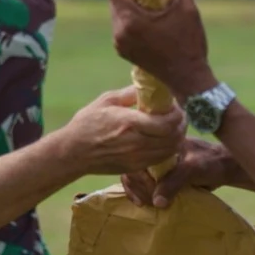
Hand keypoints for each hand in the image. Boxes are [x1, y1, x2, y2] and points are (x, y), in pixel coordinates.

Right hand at [60, 87, 185, 174]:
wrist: (73, 152)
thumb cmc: (87, 123)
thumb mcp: (107, 100)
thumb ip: (130, 93)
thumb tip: (149, 87)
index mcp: (130, 123)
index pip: (167, 123)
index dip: (178, 115)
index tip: (176, 107)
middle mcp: (136, 142)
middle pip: (173, 138)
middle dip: (181, 126)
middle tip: (179, 116)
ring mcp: (136, 158)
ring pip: (170, 150)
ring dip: (177, 138)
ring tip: (173, 128)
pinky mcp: (135, 167)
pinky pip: (161, 159)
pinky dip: (168, 149)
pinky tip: (163, 140)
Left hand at [105, 0, 215, 97]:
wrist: (188, 79)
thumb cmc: (189, 44)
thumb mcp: (188, 9)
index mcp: (130, 20)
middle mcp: (119, 32)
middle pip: (115, 0)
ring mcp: (120, 44)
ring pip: (118, 14)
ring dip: (131, 6)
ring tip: (152, 6)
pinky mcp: (124, 52)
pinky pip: (122, 28)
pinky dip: (132, 21)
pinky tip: (151, 22)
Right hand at [121, 138, 235, 207]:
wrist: (226, 168)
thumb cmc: (212, 163)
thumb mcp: (193, 169)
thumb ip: (174, 182)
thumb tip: (157, 202)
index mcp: (160, 143)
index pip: (137, 157)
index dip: (139, 178)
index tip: (150, 194)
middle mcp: (155, 151)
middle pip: (133, 168)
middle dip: (137, 187)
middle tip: (147, 202)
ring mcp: (158, 164)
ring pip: (137, 177)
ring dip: (138, 192)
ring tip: (145, 204)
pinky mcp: (162, 175)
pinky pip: (145, 184)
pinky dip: (141, 194)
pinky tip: (143, 204)